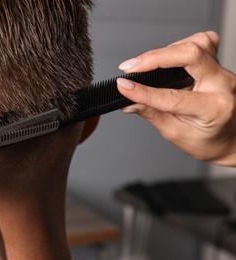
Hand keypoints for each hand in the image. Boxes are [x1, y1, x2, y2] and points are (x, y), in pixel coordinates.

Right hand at [116, 31, 235, 165]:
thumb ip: (151, 113)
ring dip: (168, 50)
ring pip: (197, 43)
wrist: (226, 139)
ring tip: (148, 64)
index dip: (143, 91)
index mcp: (214, 108)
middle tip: (130, 67)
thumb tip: (128, 100)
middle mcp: (222, 85)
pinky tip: (168, 58)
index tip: (124, 86)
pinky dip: (181, 46)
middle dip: (155, 58)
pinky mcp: (217, 64)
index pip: (172, 96)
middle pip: (191, 54)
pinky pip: (203, 42)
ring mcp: (222, 72)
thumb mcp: (175, 133)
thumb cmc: (206, 140)